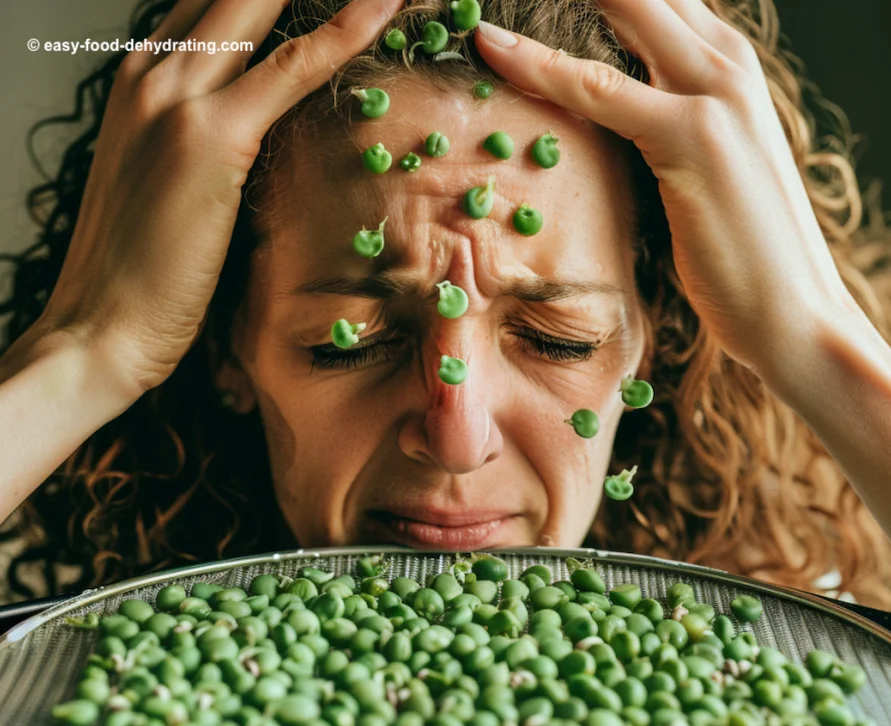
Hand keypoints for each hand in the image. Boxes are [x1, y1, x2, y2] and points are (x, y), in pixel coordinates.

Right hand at [38, 0, 401, 398]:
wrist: (99, 326)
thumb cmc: (137, 269)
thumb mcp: (164, 182)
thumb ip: (199, 140)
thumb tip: (251, 133)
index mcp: (138, 81)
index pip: (208, 7)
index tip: (312, 1)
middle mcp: (151, 74)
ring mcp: (176, 98)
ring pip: (260, 6)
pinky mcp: (212, 137)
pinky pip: (293, 67)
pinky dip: (345, 30)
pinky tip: (384, 4)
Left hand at [474, 0, 853, 373]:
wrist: (792, 310)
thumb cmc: (741, 247)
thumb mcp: (701, 164)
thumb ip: (662, 121)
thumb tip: (606, 114)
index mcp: (727, 64)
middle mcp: (726, 62)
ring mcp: (716, 94)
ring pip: (621, 10)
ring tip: (481, 5)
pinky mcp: (693, 137)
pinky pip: (596, 87)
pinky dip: (539, 65)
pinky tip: (492, 48)